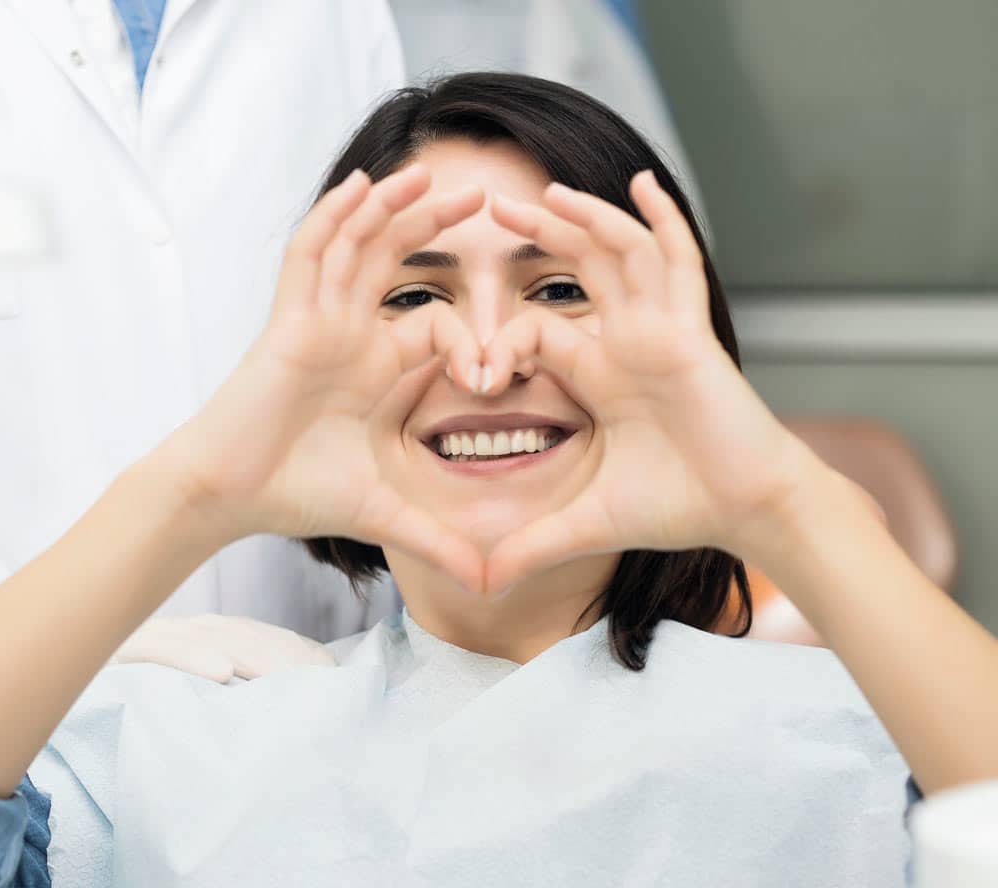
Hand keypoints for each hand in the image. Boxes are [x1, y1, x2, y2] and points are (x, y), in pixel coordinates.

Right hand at [110, 615, 335, 682]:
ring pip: (212, 639)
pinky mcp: (125, 651)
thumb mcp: (205, 693)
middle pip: (247, 637)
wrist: (88, 702)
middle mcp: (190, 630)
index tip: (333, 674)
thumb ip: (243, 687)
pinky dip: (193, 658)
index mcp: (213, 635)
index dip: (300, 652)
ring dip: (252, 656)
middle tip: (322, 679)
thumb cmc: (149, 703)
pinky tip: (222, 673)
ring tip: (286, 676)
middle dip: (287, 656)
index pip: (266, 638)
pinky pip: (162, 650)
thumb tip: (302, 699)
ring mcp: (159, 635)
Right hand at [166, 165, 486, 590]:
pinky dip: (335, 218)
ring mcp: (319, 322)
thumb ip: (440, 541)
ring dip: (391, 207)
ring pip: (357, 246)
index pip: (437, 323)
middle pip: (396, 261)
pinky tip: (363, 184)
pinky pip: (311, 255)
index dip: (474, 335)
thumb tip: (492, 582)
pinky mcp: (288, 321)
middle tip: (485, 196)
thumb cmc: (299, 495)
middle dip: (435, 226)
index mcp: (379, 367)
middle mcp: (352, 335)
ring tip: (430, 173)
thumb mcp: (387, 513)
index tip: (502, 369)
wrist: (230, 497)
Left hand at [481, 172, 823, 591]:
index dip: (502, 339)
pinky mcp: (691, 329)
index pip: (539, 328)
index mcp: (600, 373)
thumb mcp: (588, 521)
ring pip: (620, 253)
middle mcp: (627, 341)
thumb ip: (534, 544)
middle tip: (490, 203)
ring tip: (545, 190)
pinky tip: (639, 182)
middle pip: (579, 268)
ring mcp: (661, 329)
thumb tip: (482, 582)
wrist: (747, 511)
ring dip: (585, 217)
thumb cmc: (678, 507)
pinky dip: (661, 220)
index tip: (476, 370)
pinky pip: (676, 260)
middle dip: (540, 234)